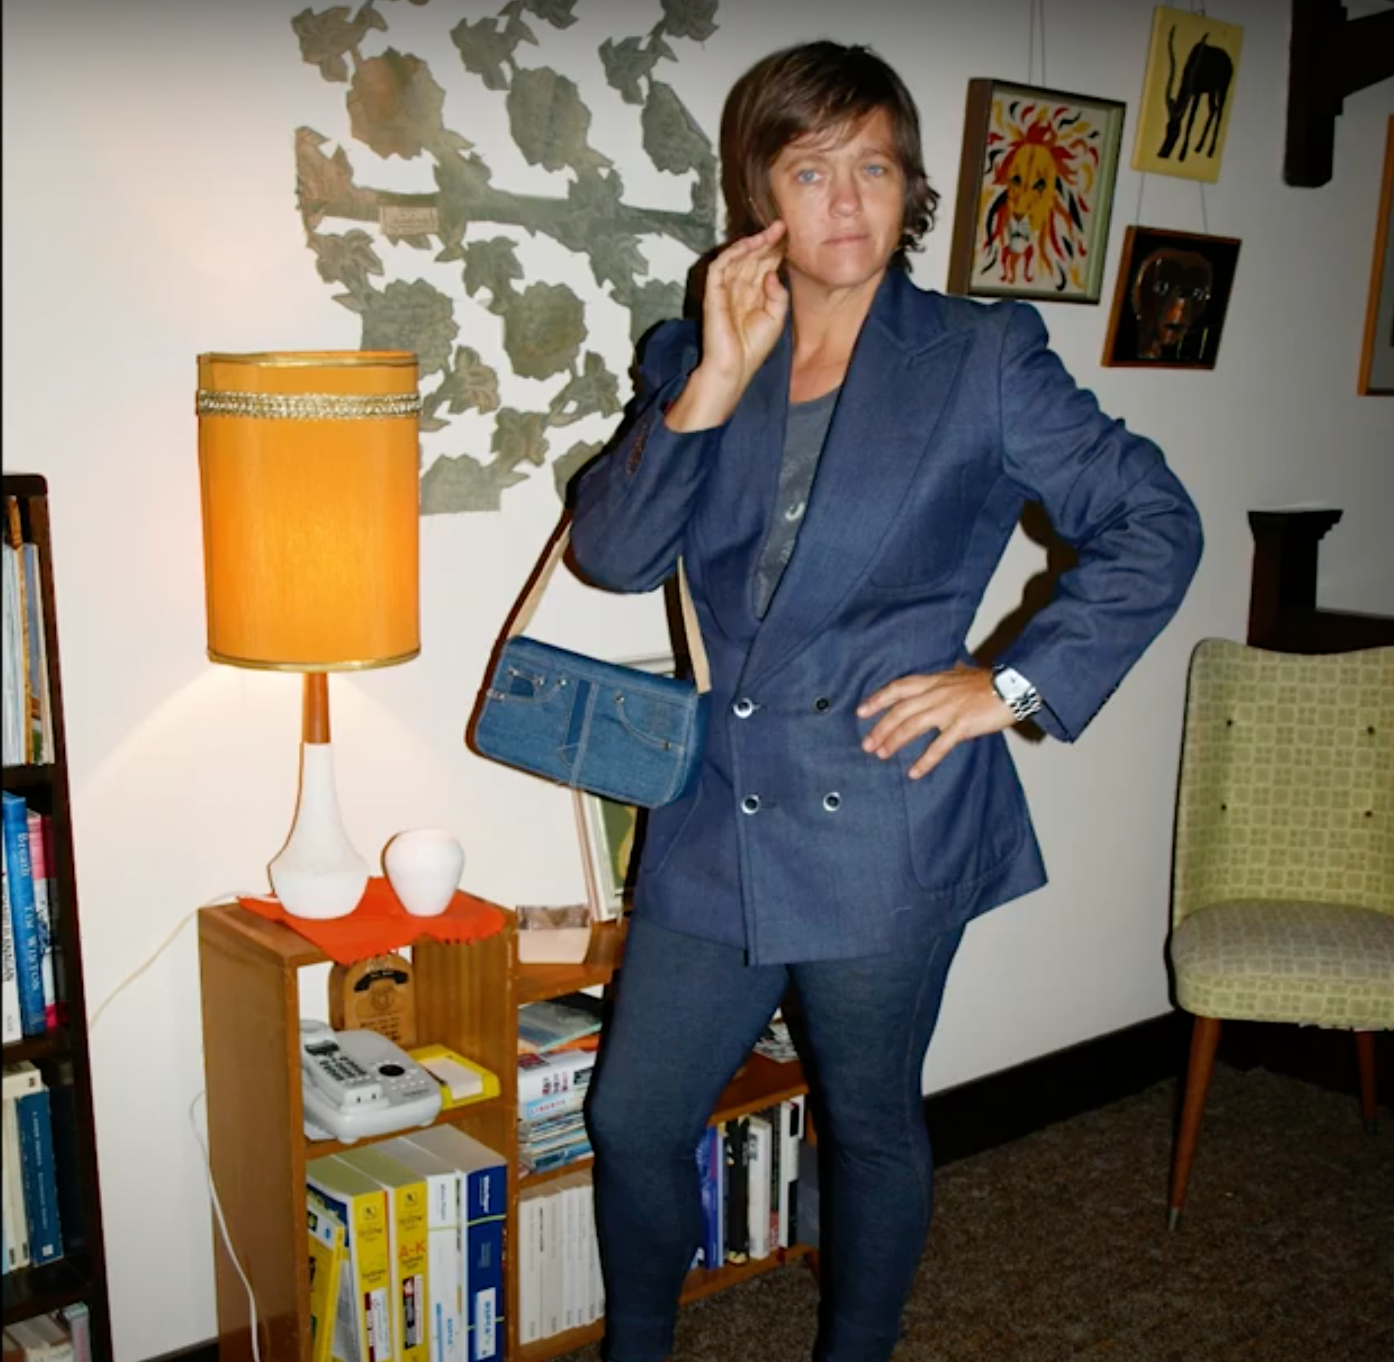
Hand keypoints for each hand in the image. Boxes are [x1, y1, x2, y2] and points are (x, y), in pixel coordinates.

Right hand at [666, 223, 788, 430]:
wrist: (734, 368)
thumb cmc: (752, 349)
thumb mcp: (776, 318)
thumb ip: (778, 294)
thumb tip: (772, 272)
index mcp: (754, 294)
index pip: (763, 265)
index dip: (775, 250)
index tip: (789, 237)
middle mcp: (739, 288)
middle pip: (752, 257)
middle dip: (767, 241)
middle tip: (781, 226)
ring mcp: (725, 289)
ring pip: (737, 257)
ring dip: (753, 242)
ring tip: (769, 232)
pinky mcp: (713, 293)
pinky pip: (721, 265)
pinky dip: (734, 253)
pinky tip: (749, 244)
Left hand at [857, 664, 1014, 779]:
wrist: (1015, 686)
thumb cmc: (988, 682)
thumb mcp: (958, 675)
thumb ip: (941, 681)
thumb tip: (931, 680)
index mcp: (934, 681)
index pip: (898, 688)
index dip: (878, 699)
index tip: (861, 711)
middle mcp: (937, 693)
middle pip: (900, 710)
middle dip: (881, 727)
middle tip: (866, 744)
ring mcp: (949, 709)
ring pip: (913, 726)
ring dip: (895, 741)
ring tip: (881, 755)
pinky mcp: (963, 725)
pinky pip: (940, 746)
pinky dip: (925, 760)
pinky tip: (914, 772)